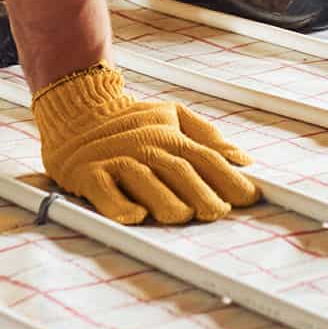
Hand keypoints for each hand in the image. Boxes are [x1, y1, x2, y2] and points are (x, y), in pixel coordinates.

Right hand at [31, 62, 262, 223]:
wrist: (77, 112)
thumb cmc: (130, 123)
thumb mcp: (171, 117)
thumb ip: (207, 137)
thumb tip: (243, 159)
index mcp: (169, 135)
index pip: (205, 158)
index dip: (229, 178)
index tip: (250, 197)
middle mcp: (145, 146)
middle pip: (179, 170)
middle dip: (201, 192)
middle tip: (218, 212)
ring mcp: (116, 160)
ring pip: (145, 180)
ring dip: (165, 199)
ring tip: (183, 216)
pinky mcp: (88, 175)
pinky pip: (104, 192)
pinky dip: (119, 205)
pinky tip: (135, 217)